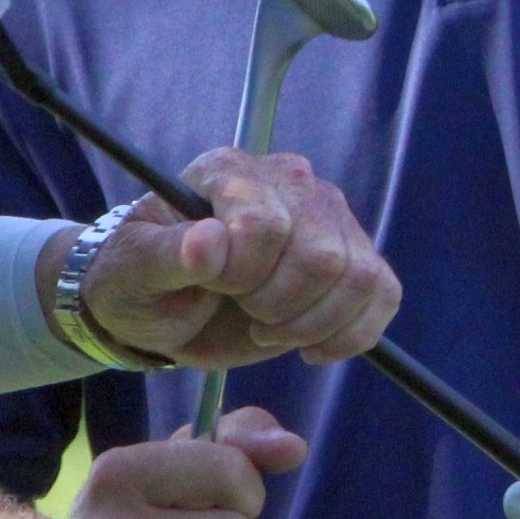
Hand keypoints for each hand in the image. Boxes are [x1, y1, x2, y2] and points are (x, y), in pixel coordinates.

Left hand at [78, 149, 400, 370]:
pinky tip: (311, 347)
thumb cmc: (142, 282)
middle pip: (321, 256)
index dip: (242, 275)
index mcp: (230, 171)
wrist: (164, 308)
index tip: (213, 287)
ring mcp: (327, 217)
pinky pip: (384, 293)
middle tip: (244, 313)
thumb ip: (167, 255)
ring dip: (313, 323)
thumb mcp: (135, 273)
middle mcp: (289, 181)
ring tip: (271, 330)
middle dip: (278, 306)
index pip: (265, 225)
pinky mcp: (352, 257)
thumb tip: (208, 242)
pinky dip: (351, 334)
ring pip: (360, 277)